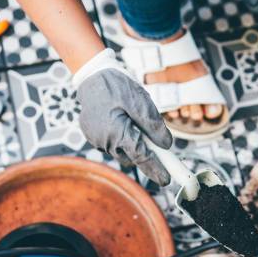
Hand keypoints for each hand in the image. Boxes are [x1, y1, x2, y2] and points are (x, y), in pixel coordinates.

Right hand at [74, 50, 171, 185]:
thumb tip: (166, 145)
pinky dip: (122, 137)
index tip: (167, 180)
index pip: (142, 158)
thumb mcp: (141, 102)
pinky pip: (112, 143)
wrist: (91, 76)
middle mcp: (104, 141)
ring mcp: (96, 139)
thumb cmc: (117, 86)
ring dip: (132, 144)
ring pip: (122, 151)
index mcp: (117, 134)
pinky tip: (122, 120)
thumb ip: (154, 126)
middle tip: (157, 145)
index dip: (156, 169)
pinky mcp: (93, 135)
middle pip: (132, 157)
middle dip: (145, 154)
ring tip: (134, 122)